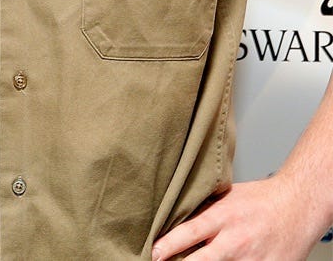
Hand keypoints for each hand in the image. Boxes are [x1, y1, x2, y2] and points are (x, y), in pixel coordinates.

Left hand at [152, 178, 325, 260]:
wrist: (298, 205)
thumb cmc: (259, 199)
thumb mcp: (225, 197)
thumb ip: (203, 211)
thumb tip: (172, 219)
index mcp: (222, 216)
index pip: (189, 232)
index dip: (168, 245)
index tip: (153, 253)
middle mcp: (236, 239)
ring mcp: (252, 258)